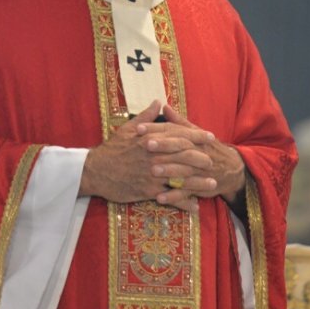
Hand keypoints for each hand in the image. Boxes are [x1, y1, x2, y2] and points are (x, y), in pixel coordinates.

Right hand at [79, 101, 213, 205]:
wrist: (96, 171)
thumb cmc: (112, 149)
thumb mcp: (128, 129)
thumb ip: (147, 116)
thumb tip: (159, 101)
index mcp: (152, 139)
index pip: (180, 135)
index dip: (197, 136)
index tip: (210, 137)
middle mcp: (156, 156)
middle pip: (185, 157)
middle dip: (202, 159)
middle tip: (214, 161)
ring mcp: (153, 174)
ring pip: (182, 178)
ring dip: (199, 182)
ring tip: (212, 184)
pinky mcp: (148, 190)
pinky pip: (171, 197)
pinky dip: (184, 202)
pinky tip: (195, 207)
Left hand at [136, 105, 244, 210]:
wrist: (231, 168)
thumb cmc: (208, 148)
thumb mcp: (195, 133)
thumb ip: (178, 122)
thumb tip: (163, 106)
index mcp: (192, 138)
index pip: (173, 131)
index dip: (156, 129)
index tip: (139, 128)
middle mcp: (196, 152)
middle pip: (179, 147)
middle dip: (163, 146)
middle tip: (145, 144)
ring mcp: (198, 170)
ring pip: (183, 170)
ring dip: (168, 170)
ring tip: (152, 171)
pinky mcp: (200, 187)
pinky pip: (186, 192)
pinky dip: (174, 196)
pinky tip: (159, 198)